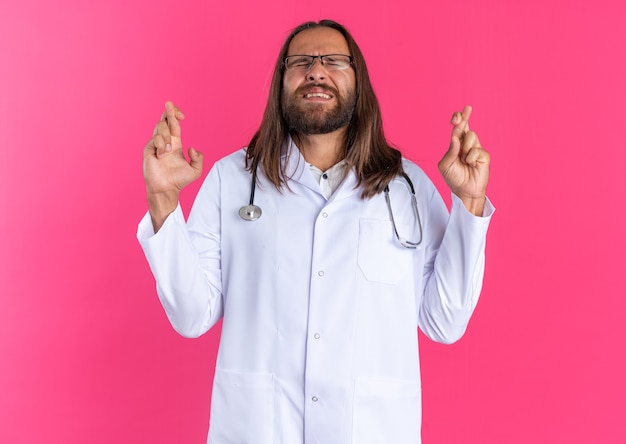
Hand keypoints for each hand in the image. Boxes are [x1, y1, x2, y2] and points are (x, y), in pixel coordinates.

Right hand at [143, 101, 203, 230]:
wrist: (167, 189)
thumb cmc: (179, 180)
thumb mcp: (195, 170)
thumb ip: (199, 158)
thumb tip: (193, 148)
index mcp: (175, 143)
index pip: (174, 124)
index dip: (176, 115)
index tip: (181, 114)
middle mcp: (164, 141)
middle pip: (164, 120)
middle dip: (168, 111)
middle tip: (169, 104)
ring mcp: (155, 145)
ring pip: (159, 128)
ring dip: (166, 136)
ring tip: (168, 150)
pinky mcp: (148, 150)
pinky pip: (154, 139)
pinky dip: (160, 145)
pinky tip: (162, 155)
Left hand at [438, 105, 489, 215]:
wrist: (464, 192)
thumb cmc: (454, 178)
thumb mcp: (445, 165)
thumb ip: (450, 151)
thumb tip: (455, 137)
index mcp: (456, 144)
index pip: (458, 128)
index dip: (458, 119)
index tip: (457, 116)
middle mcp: (466, 144)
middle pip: (466, 126)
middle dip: (464, 117)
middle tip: (467, 108)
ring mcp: (476, 149)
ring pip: (471, 136)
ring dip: (464, 148)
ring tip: (464, 160)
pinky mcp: (484, 156)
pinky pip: (477, 150)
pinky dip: (471, 158)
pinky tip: (471, 165)